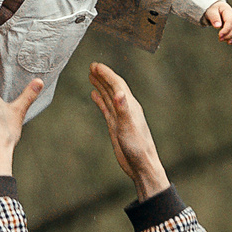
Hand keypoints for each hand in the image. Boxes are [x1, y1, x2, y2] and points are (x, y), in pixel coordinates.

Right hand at [88, 63, 170, 200]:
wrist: (141, 165)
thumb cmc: (137, 148)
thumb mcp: (128, 127)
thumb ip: (123, 110)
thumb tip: (119, 92)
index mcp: (130, 106)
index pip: (117, 85)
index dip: (106, 74)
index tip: (95, 65)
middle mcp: (126, 109)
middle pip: (113, 87)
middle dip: (103, 76)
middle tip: (91, 66)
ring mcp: (121, 117)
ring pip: (109, 96)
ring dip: (101, 85)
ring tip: (91, 75)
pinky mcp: (116, 126)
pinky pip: (107, 108)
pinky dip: (100, 100)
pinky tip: (94, 95)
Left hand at [203, 0, 231, 43]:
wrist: (215, 9)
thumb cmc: (212, 10)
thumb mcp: (211, 12)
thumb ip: (214, 18)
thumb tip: (218, 26)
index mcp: (228, 11)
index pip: (230, 22)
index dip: (226, 30)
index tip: (220, 35)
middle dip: (229, 35)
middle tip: (220, 39)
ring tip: (227, 42)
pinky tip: (231, 42)